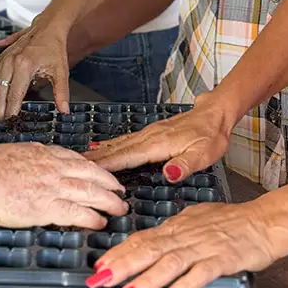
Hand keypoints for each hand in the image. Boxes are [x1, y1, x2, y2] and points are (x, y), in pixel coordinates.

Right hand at [0, 19, 70, 119]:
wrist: (48, 28)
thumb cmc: (53, 48)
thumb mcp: (61, 71)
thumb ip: (61, 92)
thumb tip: (63, 110)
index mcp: (25, 66)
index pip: (14, 95)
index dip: (11, 111)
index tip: (11, 121)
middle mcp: (9, 61)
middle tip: (2, 121)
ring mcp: (2, 58)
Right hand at [0, 142, 127, 228]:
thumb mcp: (12, 153)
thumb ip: (25, 158)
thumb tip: (26, 162)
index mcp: (42, 153)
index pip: (73, 158)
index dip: (90, 166)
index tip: (98, 171)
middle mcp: (53, 167)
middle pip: (90, 173)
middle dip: (108, 181)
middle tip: (120, 189)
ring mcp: (54, 186)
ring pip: (91, 191)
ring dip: (109, 200)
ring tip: (120, 208)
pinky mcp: (49, 207)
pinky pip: (78, 213)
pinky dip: (92, 218)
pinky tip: (101, 223)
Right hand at [85, 95, 231, 182]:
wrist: (215, 114)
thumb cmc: (211, 136)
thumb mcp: (204, 154)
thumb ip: (185, 164)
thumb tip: (169, 173)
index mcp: (158, 144)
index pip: (127, 157)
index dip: (107, 166)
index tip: (87, 172)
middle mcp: (148, 137)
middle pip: (117, 150)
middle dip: (96, 160)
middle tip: (72, 167)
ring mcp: (148, 133)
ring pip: (118, 144)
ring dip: (100, 153)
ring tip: (80, 160)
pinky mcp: (151, 133)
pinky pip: (125, 140)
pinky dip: (110, 146)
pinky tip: (102, 148)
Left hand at [85, 199, 277, 287]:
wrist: (264, 221)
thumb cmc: (231, 221)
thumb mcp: (196, 221)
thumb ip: (173, 233)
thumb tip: (150, 241)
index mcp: (177, 226)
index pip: (142, 239)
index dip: (120, 252)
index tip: (99, 266)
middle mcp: (185, 235)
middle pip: (149, 249)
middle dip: (122, 266)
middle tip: (98, 279)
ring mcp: (203, 247)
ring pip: (169, 263)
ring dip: (146, 280)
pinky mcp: (222, 260)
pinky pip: (199, 274)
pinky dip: (182, 287)